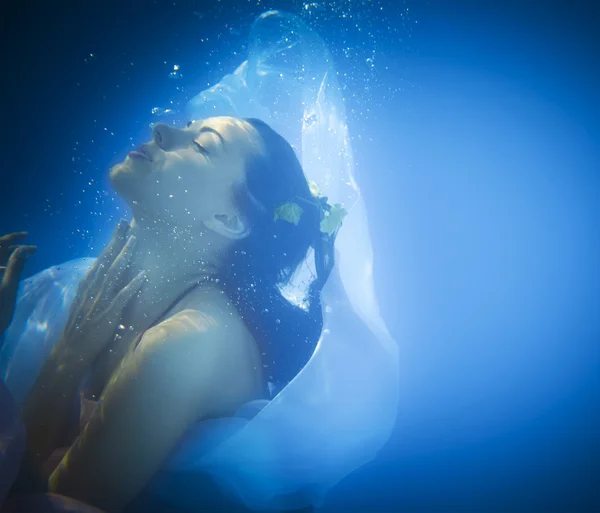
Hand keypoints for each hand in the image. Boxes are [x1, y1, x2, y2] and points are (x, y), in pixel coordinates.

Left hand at [0, 232, 35, 336]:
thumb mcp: (8, 289)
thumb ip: (15, 267)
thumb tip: (23, 249)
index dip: (12, 237)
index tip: (27, 235)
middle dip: (12, 247)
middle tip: (31, 249)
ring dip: (8, 256)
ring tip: (23, 257)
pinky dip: (2, 266)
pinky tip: (10, 270)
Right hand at [54, 219, 145, 370]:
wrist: (71, 350)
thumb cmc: (81, 325)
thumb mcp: (85, 300)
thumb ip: (94, 286)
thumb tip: (103, 271)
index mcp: (88, 284)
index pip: (101, 258)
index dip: (111, 242)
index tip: (120, 227)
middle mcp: (93, 289)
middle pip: (106, 260)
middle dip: (117, 240)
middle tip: (126, 222)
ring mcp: (100, 301)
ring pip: (114, 274)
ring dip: (124, 256)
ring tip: (134, 240)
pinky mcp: (108, 314)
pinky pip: (122, 297)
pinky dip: (132, 285)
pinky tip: (143, 275)